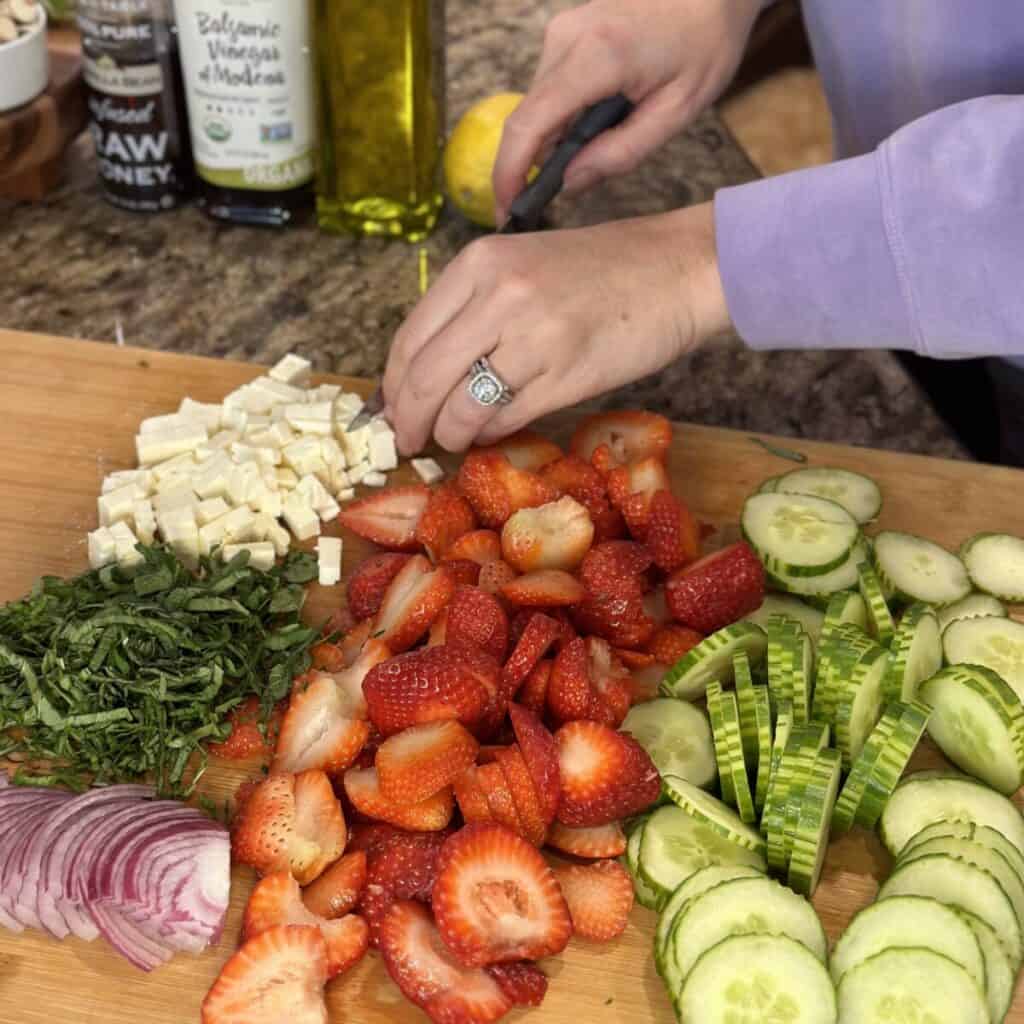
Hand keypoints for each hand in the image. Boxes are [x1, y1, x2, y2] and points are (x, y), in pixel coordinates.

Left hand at [382, 202, 729, 454]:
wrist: (676, 271)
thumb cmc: (601, 270)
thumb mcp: (523, 265)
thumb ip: (473, 309)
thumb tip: (425, 374)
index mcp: (480, 263)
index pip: (410, 337)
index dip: (392, 385)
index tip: (390, 409)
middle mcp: (499, 296)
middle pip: (425, 378)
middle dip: (408, 420)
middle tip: (408, 440)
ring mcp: (533, 337)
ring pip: (461, 407)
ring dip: (449, 435)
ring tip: (452, 440)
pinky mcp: (566, 376)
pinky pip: (507, 419)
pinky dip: (490, 434)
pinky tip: (491, 432)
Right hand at [494, 0, 762, 219]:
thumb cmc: (704, 45)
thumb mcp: (676, 112)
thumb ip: (620, 153)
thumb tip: (569, 183)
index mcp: (596, 58)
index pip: (529, 125)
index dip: (508, 173)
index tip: (507, 208)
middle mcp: (567, 39)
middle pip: (528, 120)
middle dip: (534, 163)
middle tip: (558, 194)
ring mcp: (562, 31)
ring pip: (537, 106)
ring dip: (555, 137)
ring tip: (603, 141)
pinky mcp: (564, 31)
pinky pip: (549, 88)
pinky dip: (563, 115)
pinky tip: (598, 117)